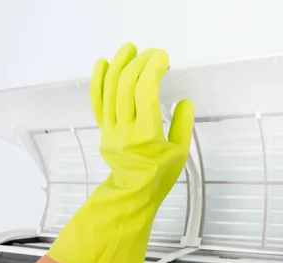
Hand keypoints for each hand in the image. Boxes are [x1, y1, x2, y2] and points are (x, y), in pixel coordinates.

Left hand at [48, 43, 193, 262]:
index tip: (162, 57)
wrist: (134, 193)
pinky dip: (99, 81)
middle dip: (139, 63)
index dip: (153, 69)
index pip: (146, 92)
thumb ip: (182, 125)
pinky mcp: (104, 129)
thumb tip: (184, 102)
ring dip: (120, 65)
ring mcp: (111, 129)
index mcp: (147, 134)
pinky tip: (103, 64)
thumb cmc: (159, 175)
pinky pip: (98, 102)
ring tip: (130, 49)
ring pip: (110, 90)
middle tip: (152, 53)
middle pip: (127, 86)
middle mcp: (125, 129)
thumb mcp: (180, 152)